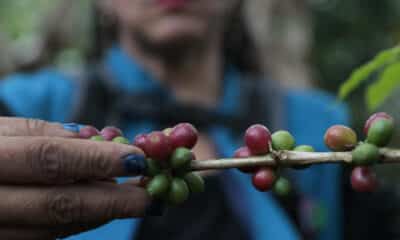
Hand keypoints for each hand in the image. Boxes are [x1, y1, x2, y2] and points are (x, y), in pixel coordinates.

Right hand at [0, 118, 152, 239]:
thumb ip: (45, 134)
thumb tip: (98, 139)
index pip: (49, 160)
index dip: (97, 160)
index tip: (138, 159)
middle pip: (58, 204)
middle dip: (112, 201)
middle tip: (151, 195)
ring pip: (56, 227)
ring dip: (101, 215)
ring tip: (135, 201)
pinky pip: (45, 237)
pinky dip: (78, 223)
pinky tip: (102, 209)